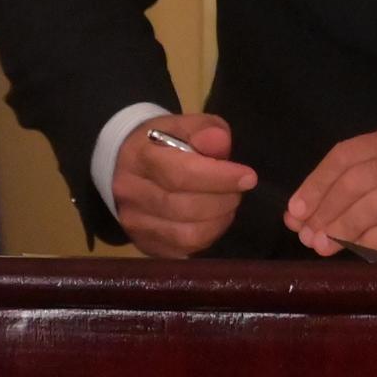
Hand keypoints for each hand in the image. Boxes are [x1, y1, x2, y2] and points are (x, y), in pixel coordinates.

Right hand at [111, 113, 255, 257]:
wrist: (127, 164)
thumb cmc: (164, 143)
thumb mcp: (184, 125)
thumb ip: (203, 130)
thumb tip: (219, 141)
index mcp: (138, 156)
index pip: (181, 174)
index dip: (219, 178)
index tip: (248, 177)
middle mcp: (130, 192)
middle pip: (184, 207)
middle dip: (222, 200)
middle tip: (237, 190)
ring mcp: (134, 222)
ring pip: (186, 234)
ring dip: (218, 221)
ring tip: (226, 204)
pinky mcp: (143, 243)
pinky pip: (184, 250)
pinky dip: (207, 236)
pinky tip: (212, 219)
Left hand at [286, 130, 376, 254]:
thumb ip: (359, 182)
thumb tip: (303, 214)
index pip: (345, 156)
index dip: (316, 184)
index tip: (295, 212)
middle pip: (357, 180)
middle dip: (326, 210)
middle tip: (306, 235)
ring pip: (375, 202)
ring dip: (343, 227)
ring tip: (323, 245)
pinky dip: (371, 241)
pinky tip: (355, 250)